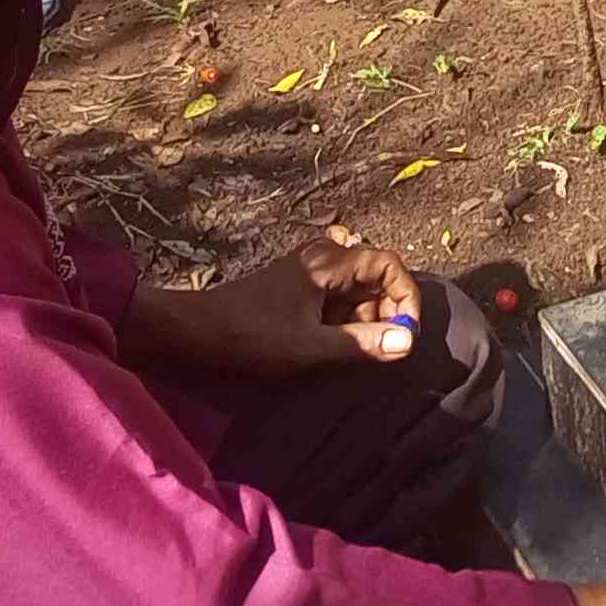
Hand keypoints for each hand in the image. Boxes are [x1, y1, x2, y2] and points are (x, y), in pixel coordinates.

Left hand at [156, 225, 425, 374]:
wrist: (197, 332)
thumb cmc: (252, 336)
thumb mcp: (309, 346)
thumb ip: (360, 343)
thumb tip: (408, 342)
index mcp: (328, 263)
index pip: (388, 264)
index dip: (405, 295)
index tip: (405, 331)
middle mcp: (322, 258)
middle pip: (374, 275)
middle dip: (385, 310)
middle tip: (378, 345)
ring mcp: (308, 272)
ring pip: (356, 288)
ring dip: (365, 316)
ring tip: (353, 347)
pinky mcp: (298, 288)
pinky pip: (336, 296)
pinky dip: (345, 317)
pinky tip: (333, 341)